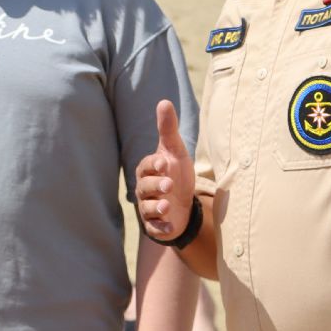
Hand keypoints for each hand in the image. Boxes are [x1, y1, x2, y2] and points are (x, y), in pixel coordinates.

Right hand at [134, 101, 194, 240]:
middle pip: (145, 187)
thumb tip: (164, 101)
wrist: (185, 203)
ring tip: (168, 206)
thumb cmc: (177, 173)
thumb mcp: (175, 151)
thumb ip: (168, 129)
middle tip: (169, 184)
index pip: (146, 166)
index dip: (154, 165)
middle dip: (156, 186)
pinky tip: (169, 226)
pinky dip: (161, 228)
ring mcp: (149, 208)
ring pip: (146, 208)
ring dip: (156, 208)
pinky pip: (154, 228)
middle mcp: (145, 189)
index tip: (164, 163)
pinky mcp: (155, 225)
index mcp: (148, 170)